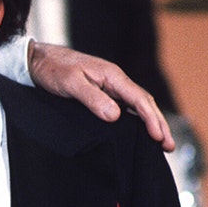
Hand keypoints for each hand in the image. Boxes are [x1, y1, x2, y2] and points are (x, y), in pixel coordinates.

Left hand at [28, 41, 174, 151]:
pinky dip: (137, 119)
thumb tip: (116, 116)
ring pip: (137, 105)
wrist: (38, 60)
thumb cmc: (53, 69)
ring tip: (161, 142)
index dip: (151, 119)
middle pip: (144, 103)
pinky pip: (125, 106)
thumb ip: (93, 99)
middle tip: (169, 146)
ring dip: (150, 122)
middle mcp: (115, 80)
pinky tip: (138, 131)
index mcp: (112, 76)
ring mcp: (109, 86)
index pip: (139, 99)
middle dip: (159, 123)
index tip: (159, 137)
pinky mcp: (102, 92)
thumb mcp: (71, 84)